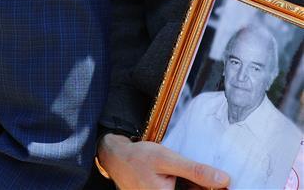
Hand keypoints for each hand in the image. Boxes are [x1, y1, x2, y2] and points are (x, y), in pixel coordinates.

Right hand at [97, 133, 230, 189]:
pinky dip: (192, 184)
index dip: (217, 189)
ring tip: (204, 175)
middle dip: (209, 186)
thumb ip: (195, 171)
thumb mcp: (167, 159)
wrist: (115, 158)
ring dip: (200, 184)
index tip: (229, 184)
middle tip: (220, 177)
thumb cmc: (137, 158)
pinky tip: (195, 176)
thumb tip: (224, 180)